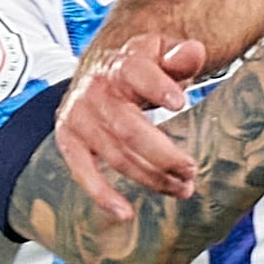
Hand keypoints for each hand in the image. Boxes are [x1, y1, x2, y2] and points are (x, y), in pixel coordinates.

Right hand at [54, 35, 212, 220]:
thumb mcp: (161, 52)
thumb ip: (179, 56)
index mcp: (123, 65)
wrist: (100, 70)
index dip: (158, 86)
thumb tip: (194, 51)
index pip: (138, 72)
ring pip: (116, 155)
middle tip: (190, 170)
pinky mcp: (69, 139)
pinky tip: (124, 212)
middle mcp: (96, 91)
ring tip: (181, 189)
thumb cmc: (139, 66)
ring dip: (150, 178)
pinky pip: (82, 171)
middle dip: (163, 154)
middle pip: (129, 128)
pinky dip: (101, 194)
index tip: (179, 102)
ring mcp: (80, 116)